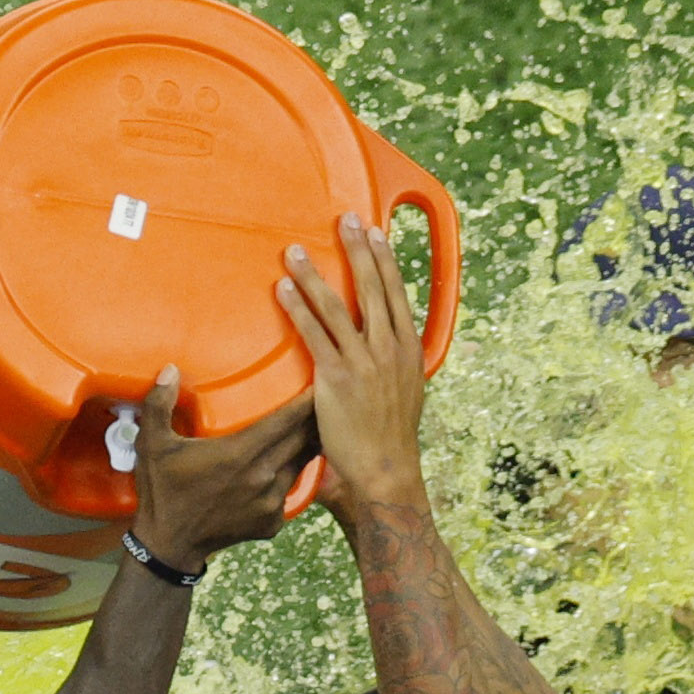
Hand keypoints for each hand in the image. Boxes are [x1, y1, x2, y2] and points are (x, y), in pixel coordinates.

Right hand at [125, 370, 319, 572]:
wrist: (169, 546)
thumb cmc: (162, 491)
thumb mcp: (152, 446)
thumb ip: (158, 405)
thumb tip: (169, 370)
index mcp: (239, 454)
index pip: (286, 421)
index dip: (306, 401)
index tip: (320, 383)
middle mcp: (263, 477)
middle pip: (302, 440)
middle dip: (313, 419)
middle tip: (322, 401)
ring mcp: (271, 503)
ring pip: (300, 466)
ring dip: (306, 447)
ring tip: (312, 429)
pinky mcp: (273, 522)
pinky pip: (289, 493)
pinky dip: (288, 478)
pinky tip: (286, 466)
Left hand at [276, 214, 428, 510]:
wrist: (386, 474)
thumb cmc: (389, 443)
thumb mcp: (403, 397)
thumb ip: (389, 371)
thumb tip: (377, 360)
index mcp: (410, 350)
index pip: (399, 294)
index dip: (386, 260)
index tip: (376, 234)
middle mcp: (391, 349)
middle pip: (374, 287)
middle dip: (357, 249)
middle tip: (345, 219)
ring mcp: (365, 361)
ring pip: (339, 305)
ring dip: (316, 273)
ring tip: (296, 250)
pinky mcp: (336, 378)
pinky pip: (314, 333)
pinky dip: (297, 307)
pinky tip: (283, 288)